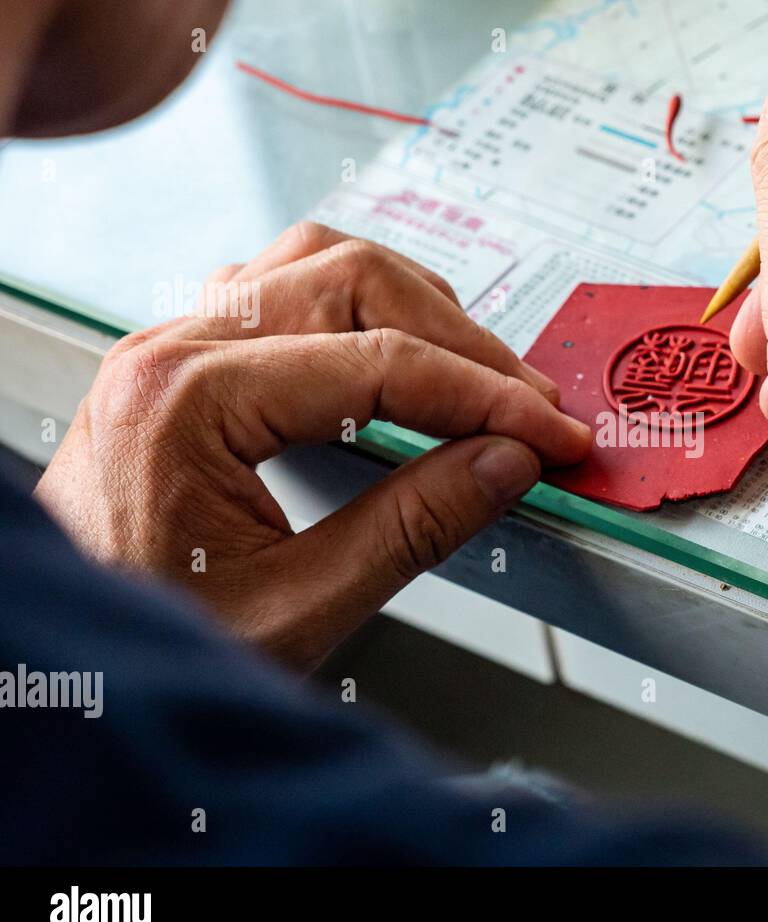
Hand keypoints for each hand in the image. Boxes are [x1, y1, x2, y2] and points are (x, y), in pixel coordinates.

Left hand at [36, 223, 590, 668]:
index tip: (549, 431)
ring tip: (476, 368)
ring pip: (319, 262)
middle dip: (462, 342)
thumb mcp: (296, 606)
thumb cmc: (146, 637)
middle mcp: (176, 349)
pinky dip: (359, 306)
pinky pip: (284, 286)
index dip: (488, 396)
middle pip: (355, 279)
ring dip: (413, 306)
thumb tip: (504, 463)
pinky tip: (392, 349)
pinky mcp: (186, 363)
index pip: (382, 362)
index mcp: (191, 400)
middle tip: (528, 402)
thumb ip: (412, 527)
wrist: (61, 657)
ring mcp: (176, 346)